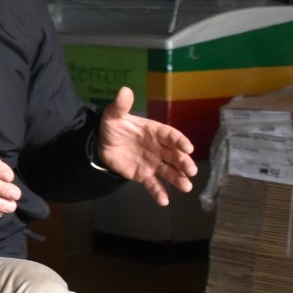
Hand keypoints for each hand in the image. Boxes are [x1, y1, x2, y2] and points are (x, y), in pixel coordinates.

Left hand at [97, 85, 196, 204]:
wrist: (101, 144)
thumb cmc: (113, 127)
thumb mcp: (114, 115)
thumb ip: (121, 106)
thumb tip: (124, 90)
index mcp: (155, 132)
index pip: (170, 136)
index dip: (179, 141)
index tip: (187, 147)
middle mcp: (158, 148)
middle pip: (174, 155)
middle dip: (183, 163)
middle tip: (191, 171)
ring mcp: (153, 162)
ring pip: (168, 171)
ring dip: (177, 179)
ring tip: (186, 187)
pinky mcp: (144, 175)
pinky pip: (153, 185)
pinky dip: (159, 193)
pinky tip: (164, 202)